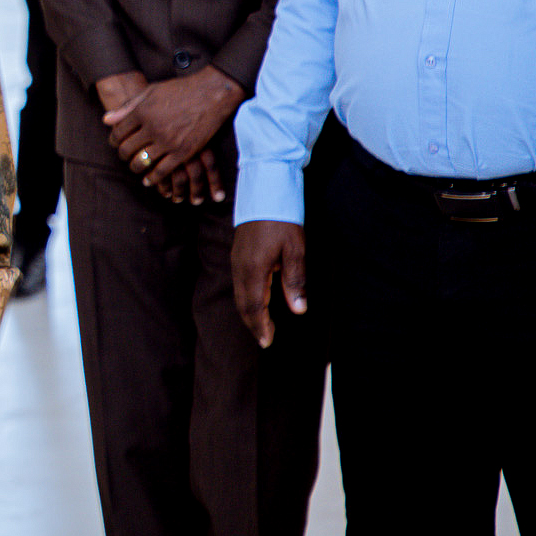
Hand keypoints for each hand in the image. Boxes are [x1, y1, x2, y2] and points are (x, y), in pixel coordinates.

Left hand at [104, 67, 245, 201]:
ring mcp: (167, 141)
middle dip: (123, 156)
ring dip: (136, 167)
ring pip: (142, 162)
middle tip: (125, 157)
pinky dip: (153, 178)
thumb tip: (106, 119)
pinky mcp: (183, 152)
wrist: (211, 93)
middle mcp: (151, 128)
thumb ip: (128, 107)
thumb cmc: (179, 90)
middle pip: (127, 149)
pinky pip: (162, 171)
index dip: (114, 141)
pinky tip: (149, 180)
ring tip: (136, 167)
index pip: (118, 133)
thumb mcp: (150, 92)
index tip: (117, 144)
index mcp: (141, 112)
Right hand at [231, 221, 306, 347]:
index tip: (267, 342)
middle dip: (253, 323)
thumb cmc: (282, 221)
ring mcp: (237, 260)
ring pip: (239, 294)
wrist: (264, 193)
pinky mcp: (238, 254)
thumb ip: (294, 281)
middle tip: (265, 339)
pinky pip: (239, 283)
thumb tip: (298, 309)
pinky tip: (256, 300)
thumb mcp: (295, 250)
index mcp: (254, 270)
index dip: (260, 326)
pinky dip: (246, 298)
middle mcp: (240, 268)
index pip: (254, 306)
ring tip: (261, 325)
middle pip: (243, 304)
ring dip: (249, 312)